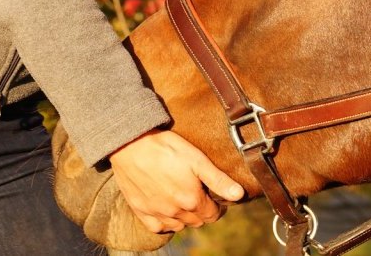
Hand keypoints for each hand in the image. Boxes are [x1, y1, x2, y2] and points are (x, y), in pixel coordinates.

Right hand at [109, 130, 243, 234]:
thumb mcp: (197, 159)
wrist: (131, 144)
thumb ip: (218, 179)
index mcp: (191, 200)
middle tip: (200, 194)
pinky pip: (157, 227)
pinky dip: (165, 222)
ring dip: (185, 217)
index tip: (215, 197)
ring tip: (184, 200)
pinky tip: (166, 210)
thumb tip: (239, 195)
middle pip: (196, 221)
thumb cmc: (166, 147)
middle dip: (202, 211)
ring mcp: (156, 213)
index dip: (217, 206)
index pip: (212, 215)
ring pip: (178, 225)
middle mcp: (174, 212)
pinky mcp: (141, 210)